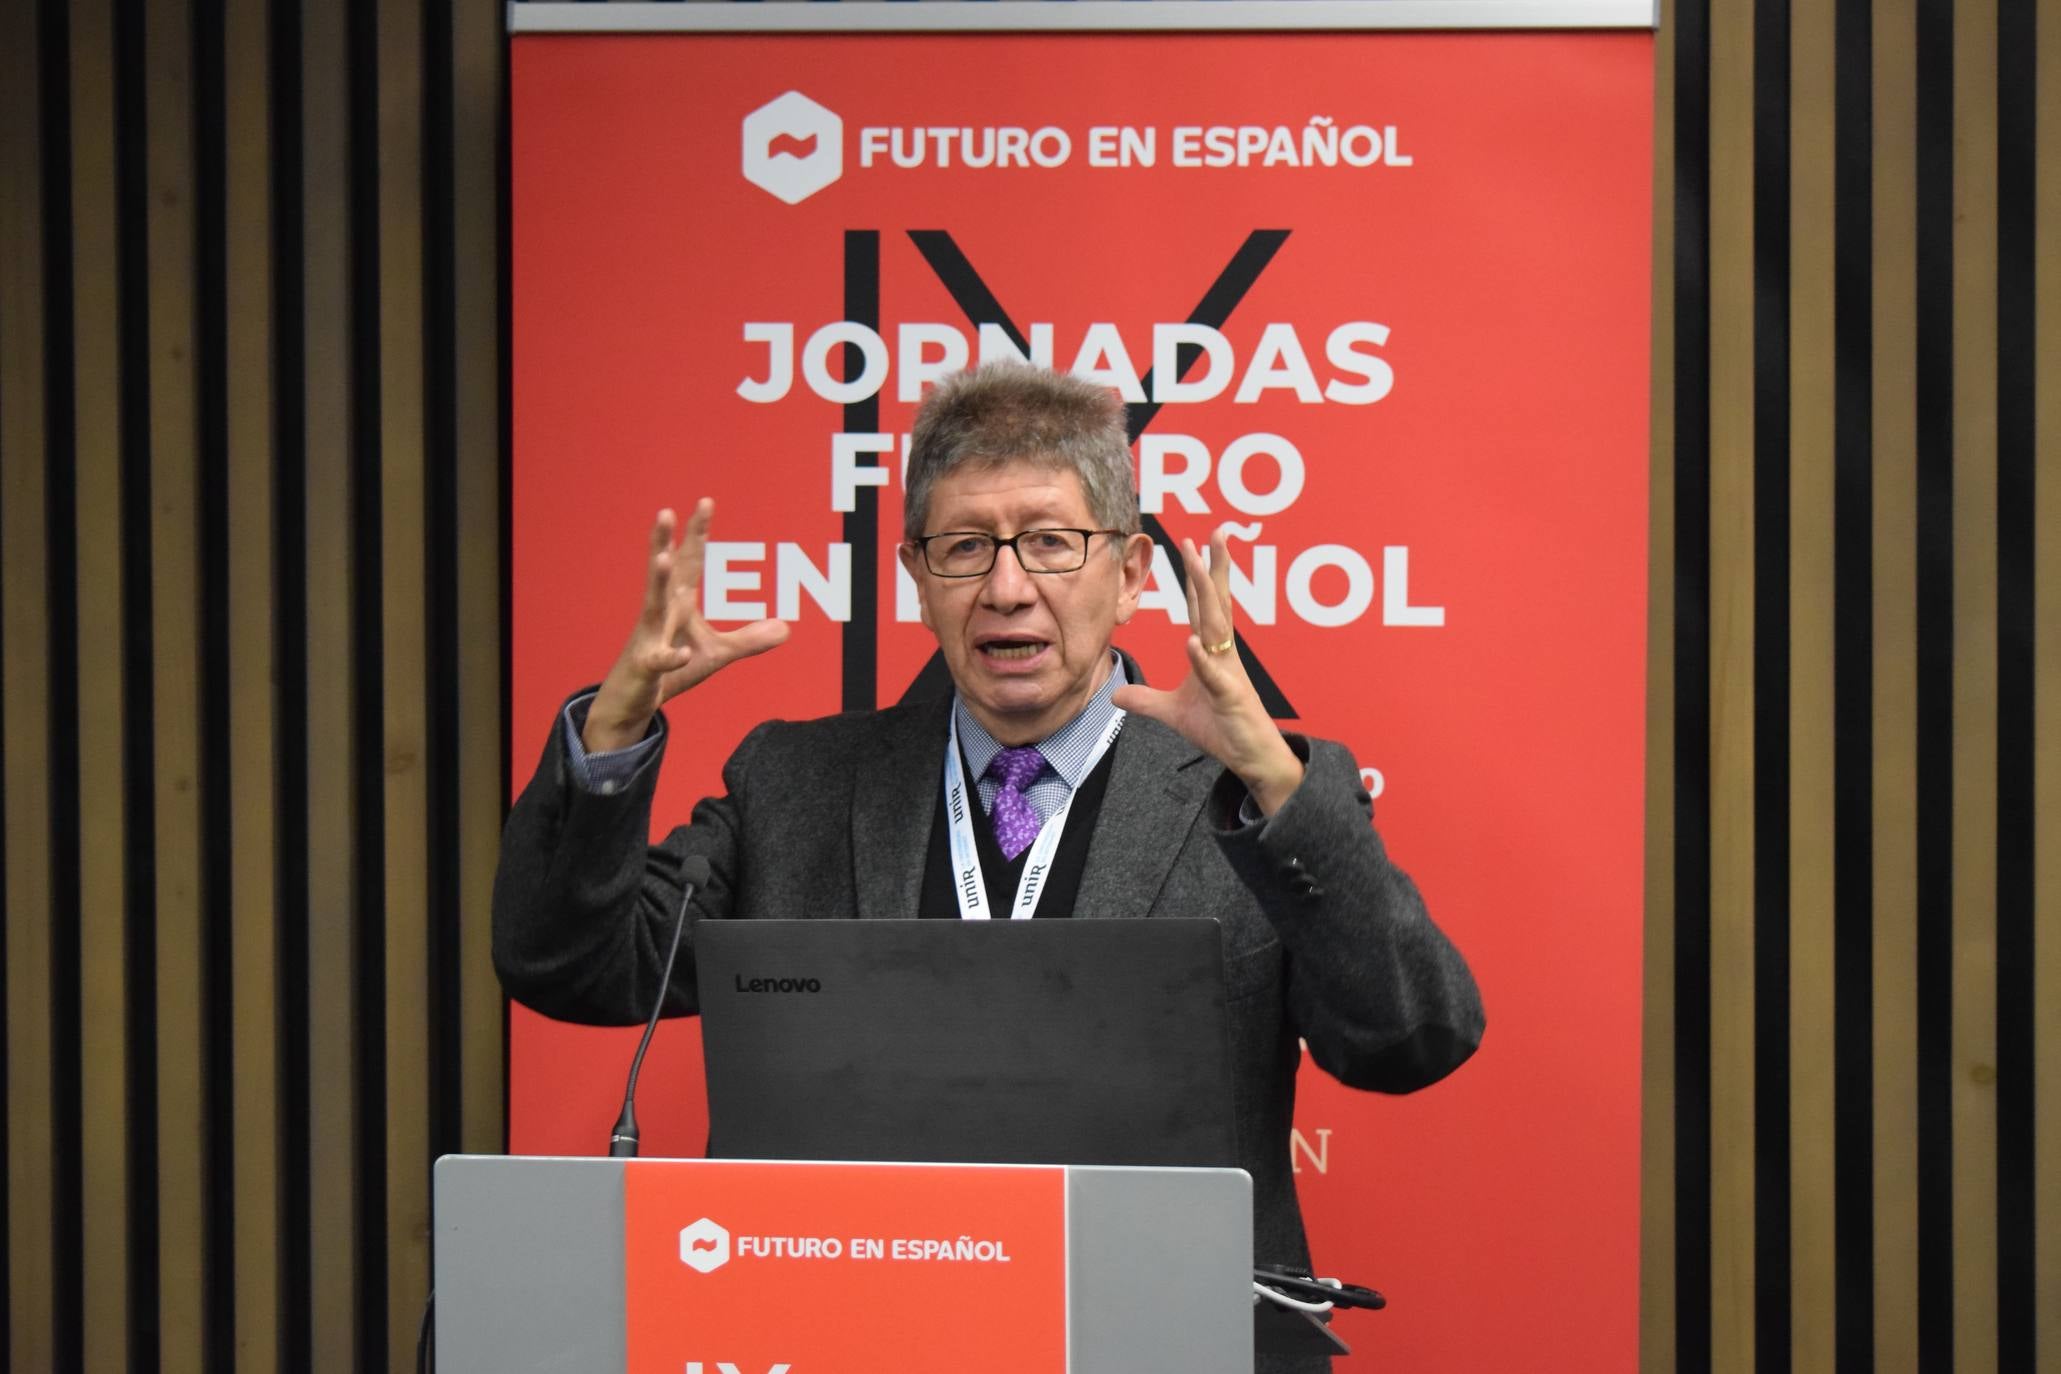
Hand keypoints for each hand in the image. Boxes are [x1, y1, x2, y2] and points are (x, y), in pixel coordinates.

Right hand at [583, 501, 789, 752]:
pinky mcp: (646, 666)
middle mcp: (661, 613)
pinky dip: (669, 656)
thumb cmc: (673, 671)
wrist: (635, 702)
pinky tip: (678, 654)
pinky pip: (659, 660)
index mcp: (679, 603)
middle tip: (666, 511)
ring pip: (653, 605)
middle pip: (665, 572)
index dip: (698, 533)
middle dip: (665, 542)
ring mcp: (649, 638)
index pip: (690, 562)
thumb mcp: (717, 654)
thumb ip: (749, 639)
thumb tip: (786, 627)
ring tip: (663, 558)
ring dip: (658, 582)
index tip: (706, 502)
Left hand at [1112, 529, 1304, 814]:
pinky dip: (1203, 660)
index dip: (1197, 575)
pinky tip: (1193, 643)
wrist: (1251, 758)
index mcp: (1212, 652)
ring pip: (1218, 627)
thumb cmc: (1221, 728)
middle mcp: (1223, 655)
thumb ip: (1146, 700)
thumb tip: (1115, 694)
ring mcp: (1228, 674)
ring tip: (1200, 565)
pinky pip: (1215, 676)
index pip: (1203, 606)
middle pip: (1217, 603)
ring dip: (1208, 595)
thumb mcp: (1172, 712)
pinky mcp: (1231, 699)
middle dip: (1214, 567)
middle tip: (1216, 531)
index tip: (1192, 543)